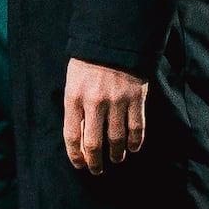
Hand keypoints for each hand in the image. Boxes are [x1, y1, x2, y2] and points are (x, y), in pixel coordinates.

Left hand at [62, 57, 148, 173]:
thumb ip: (75, 107)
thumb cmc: (89, 60)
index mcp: (74, 97)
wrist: (115, 38)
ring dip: (116, 154)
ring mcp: (117, 101)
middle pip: (94, 143)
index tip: (79, 165)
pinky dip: (136, 142)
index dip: (75, 155)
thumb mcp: (73, 80)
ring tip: (116, 160)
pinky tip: (133, 148)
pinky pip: (137, 127)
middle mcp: (95, 102)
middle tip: (97, 170)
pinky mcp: (136, 98)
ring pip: (117, 139)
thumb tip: (80, 137)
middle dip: (95, 162)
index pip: (72, 136)